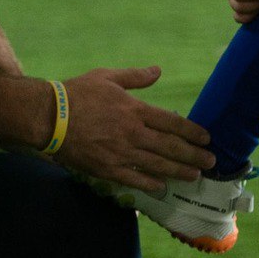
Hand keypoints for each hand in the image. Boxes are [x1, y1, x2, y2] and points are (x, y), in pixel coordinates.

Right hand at [53, 66, 214, 191]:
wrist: (48, 117)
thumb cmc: (76, 93)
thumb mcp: (107, 77)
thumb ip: (135, 77)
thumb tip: (158, 70)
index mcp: (134, 109)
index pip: (172, 122)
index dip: (192, 132)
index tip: (207, 138)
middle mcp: (132, 133)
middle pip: (171, 147)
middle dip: (193, 156)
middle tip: (211, 162)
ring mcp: (121, 153)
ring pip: (157, 165)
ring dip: (179, 171)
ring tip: (195, 176)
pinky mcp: (107, 168)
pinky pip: (134, 179)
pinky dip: (150, 184)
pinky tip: (162, 187)